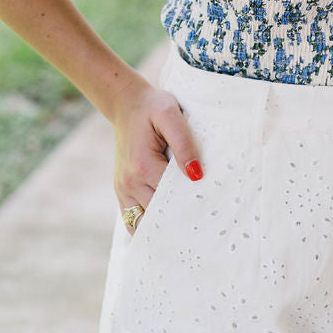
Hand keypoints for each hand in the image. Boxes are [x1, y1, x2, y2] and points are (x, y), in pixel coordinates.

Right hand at [111, 78, 203, 231]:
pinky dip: (148, 226)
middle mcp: (130, 182)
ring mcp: (123, 189)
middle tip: (203, 224)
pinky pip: (133, 220)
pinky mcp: (122, 191)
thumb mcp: (170, 113)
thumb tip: (196, 174)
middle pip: (159, 213)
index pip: (172, 197)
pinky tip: (166, 227)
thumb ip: (184, 143)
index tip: (209, 208)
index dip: (191, 202)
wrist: (126, 104)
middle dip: (180, 218)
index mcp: (143, 165)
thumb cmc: (152, 107)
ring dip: (163, 226)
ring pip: (144, 222)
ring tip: (186, 229)